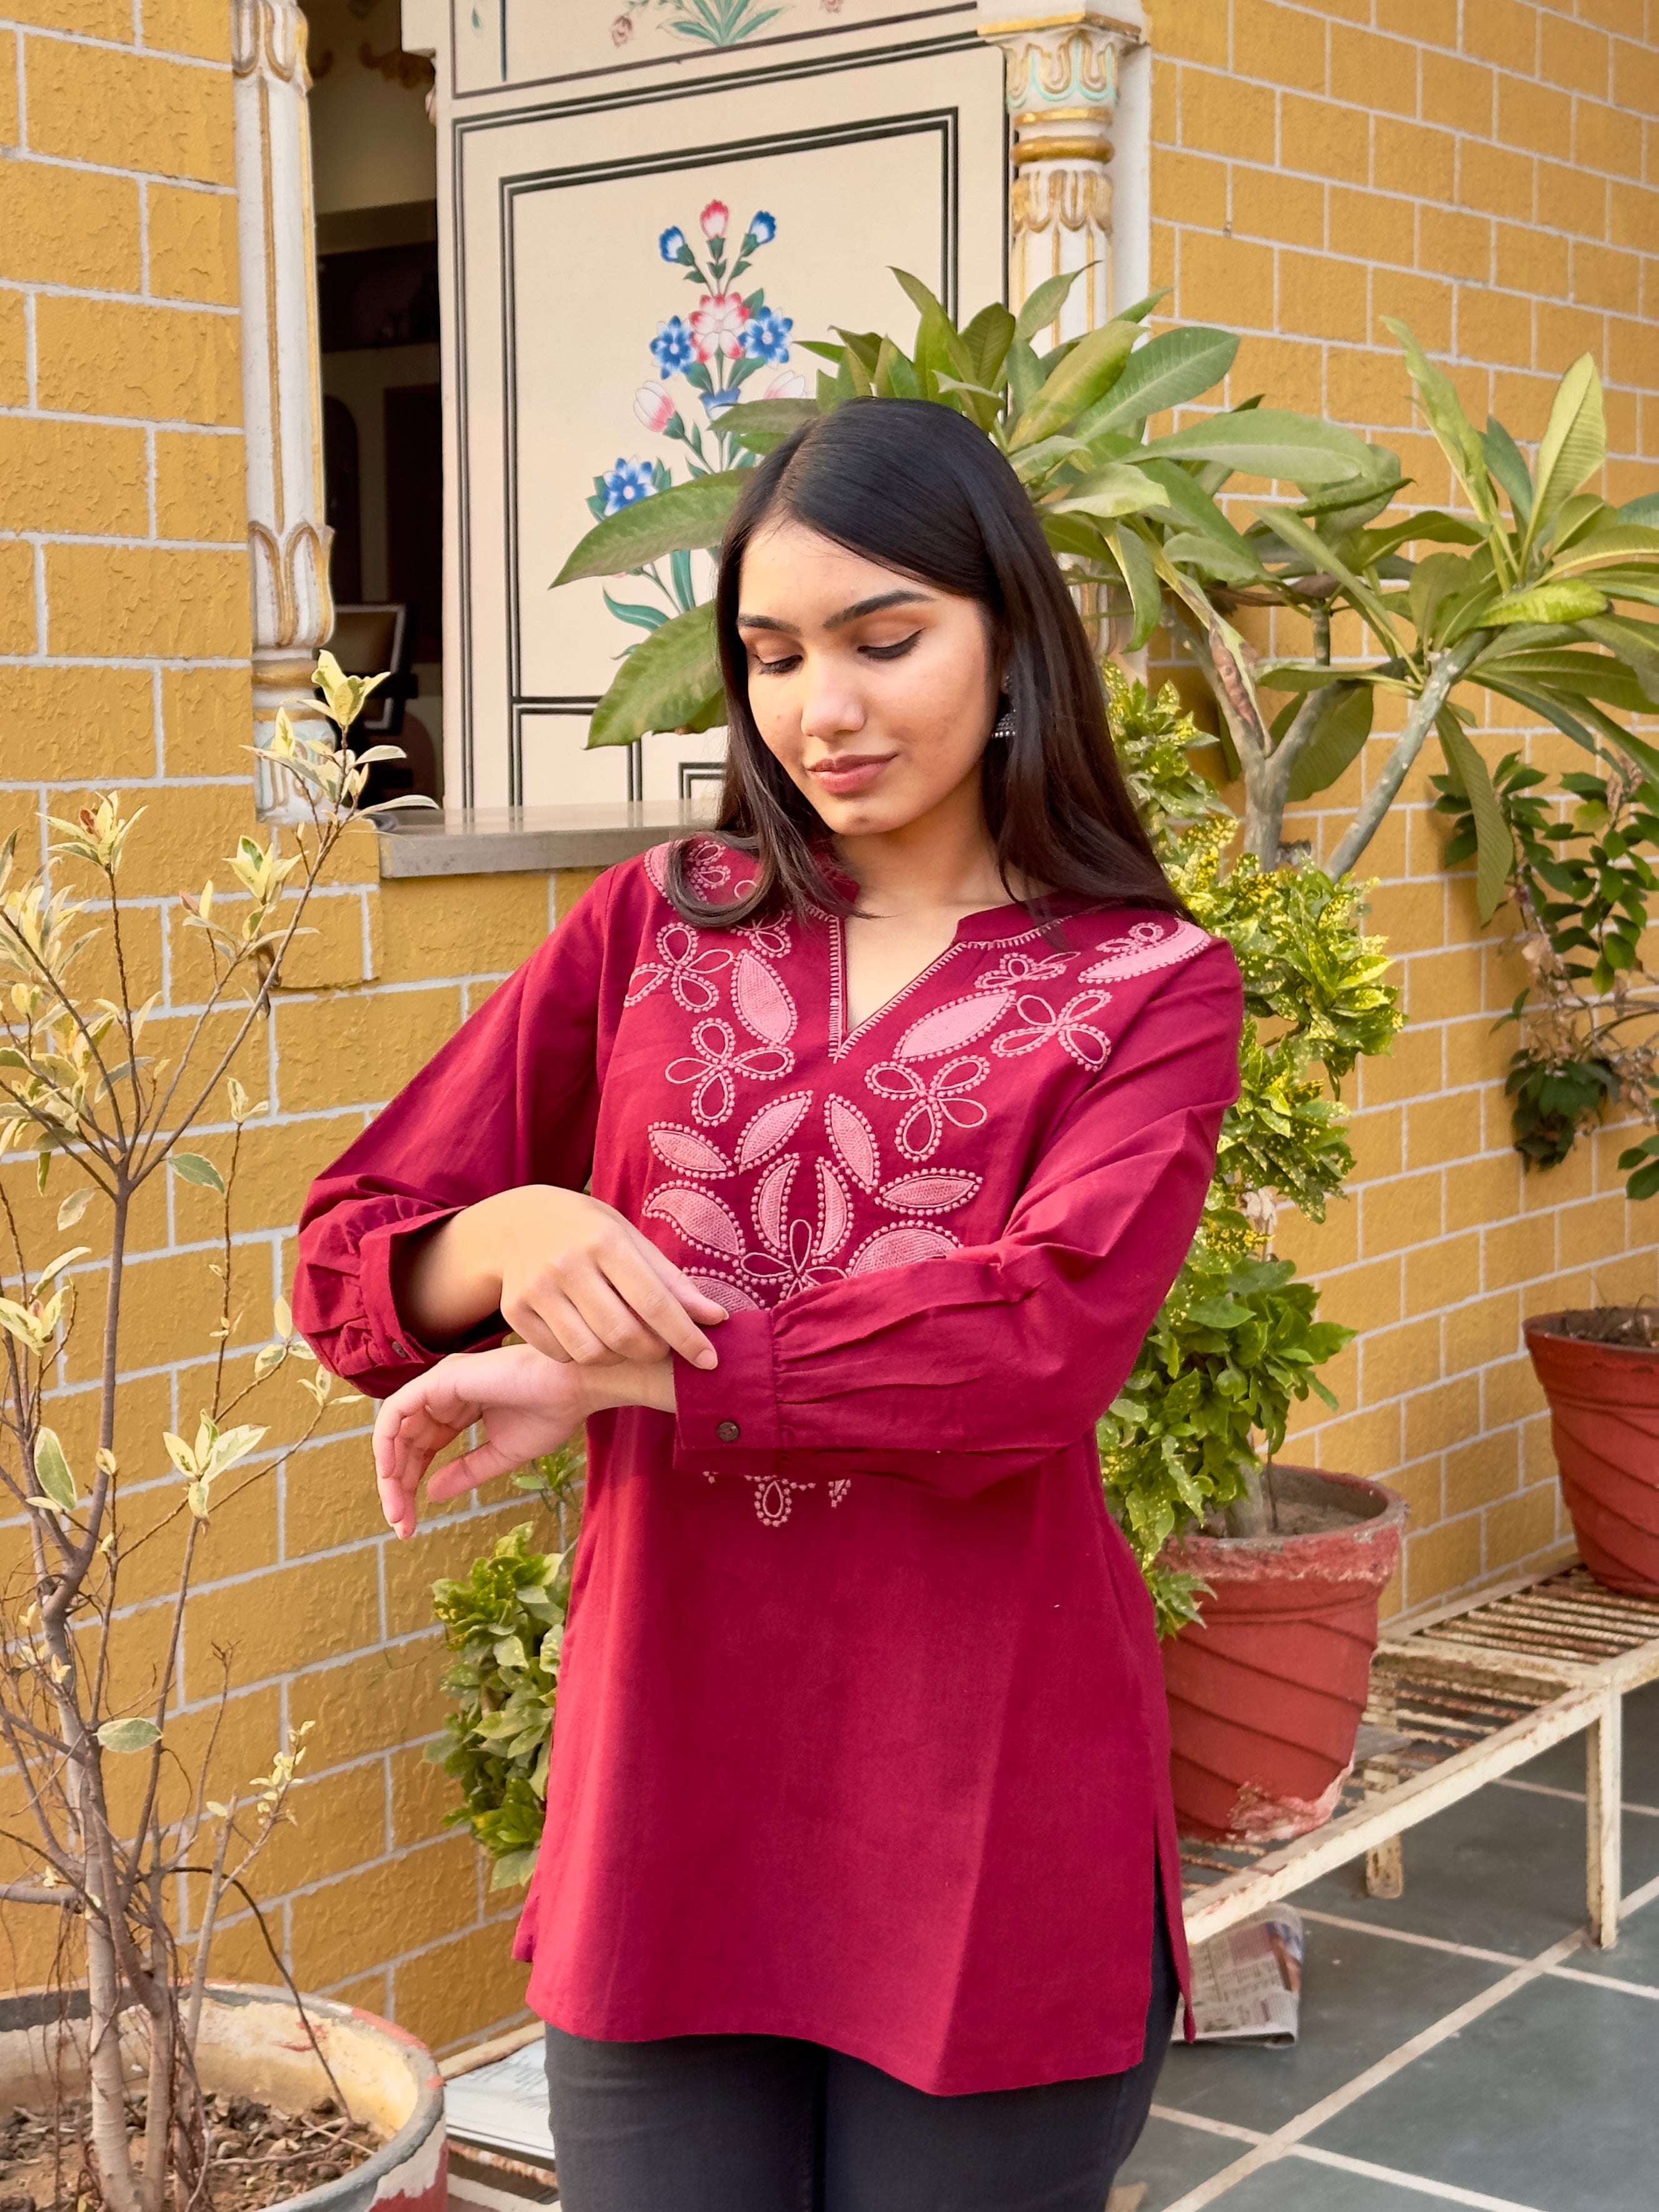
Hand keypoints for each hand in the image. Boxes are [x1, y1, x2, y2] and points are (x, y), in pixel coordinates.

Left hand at [373, 1343, 674, 1537]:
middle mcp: (442, 1393)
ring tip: (398, 1510)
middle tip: (400, 1524)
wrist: (575, 1388)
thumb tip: (430, 1494)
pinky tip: (391, 1475)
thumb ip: (466, 1472)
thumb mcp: (500, 1455)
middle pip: (404, 1442)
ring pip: (395, 1430)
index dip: (412, 1483)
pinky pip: (396, 1412)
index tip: (410, 1524)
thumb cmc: (550, 1413)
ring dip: (390, 1472)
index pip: (422, 1446)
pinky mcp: (440, 1379)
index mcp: (457, 1406)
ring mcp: (440, 1383)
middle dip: (397, 1485)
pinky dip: (387, 1444)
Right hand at [397, 1185, 726, 1368]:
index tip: (709, 1361)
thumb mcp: (631, 1240)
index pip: (655, 1301)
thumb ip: (672, 1281)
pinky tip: (587, 1334)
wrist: (515, 1222)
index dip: (686, 1336)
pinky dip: (581, 1355)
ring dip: (617, 1357)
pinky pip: (560, 1354)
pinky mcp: (515, 1310)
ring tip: (624, 1341)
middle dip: (653, 1352)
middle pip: (623, 1334)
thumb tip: (715, 1318)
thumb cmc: (588, 1232)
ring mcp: (537, 1289)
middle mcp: (568, 1264)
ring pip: (590, 1352)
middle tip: (661, 1348)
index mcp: (605, 1241)